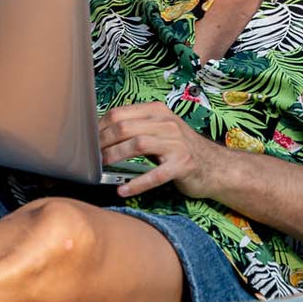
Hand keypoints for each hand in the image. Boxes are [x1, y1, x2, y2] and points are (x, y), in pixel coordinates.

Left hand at [98, 102, 227, 198]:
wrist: (214, 166)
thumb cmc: (180, 149)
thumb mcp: (160, 130)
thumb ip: (137, 127)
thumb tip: (101, 132)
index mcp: (158, 111)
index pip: (120, 113)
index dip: (100, 126)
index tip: (88, 139)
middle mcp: (167, 123)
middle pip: (125, 127)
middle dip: (103, 141)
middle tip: (91, 155)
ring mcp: (176, 143)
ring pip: (138, 144)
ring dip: (115, 156)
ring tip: (102, 166)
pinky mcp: (182, 165)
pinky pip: (155, 174)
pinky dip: (137, 183)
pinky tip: (123, 190)